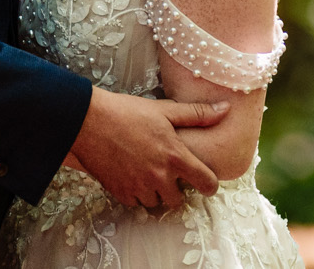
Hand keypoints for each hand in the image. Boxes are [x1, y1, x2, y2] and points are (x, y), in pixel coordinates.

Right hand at [67, 88, 227, 210]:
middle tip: (167, 171)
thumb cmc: (127, 112)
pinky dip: (136, 192)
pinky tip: (130, 174)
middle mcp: (160, 177)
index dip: (209, 184)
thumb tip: (225, 110)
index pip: (206, 183)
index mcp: (175, 156)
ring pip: (156, 202)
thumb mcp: (164, 110)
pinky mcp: (121, 193)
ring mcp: (139, 187)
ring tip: (146, 170)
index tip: (205, 180)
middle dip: (176, 188)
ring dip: (155, 191)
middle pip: (179, 200)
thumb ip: (197, 114)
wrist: (87, 121)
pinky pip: (136, 202)